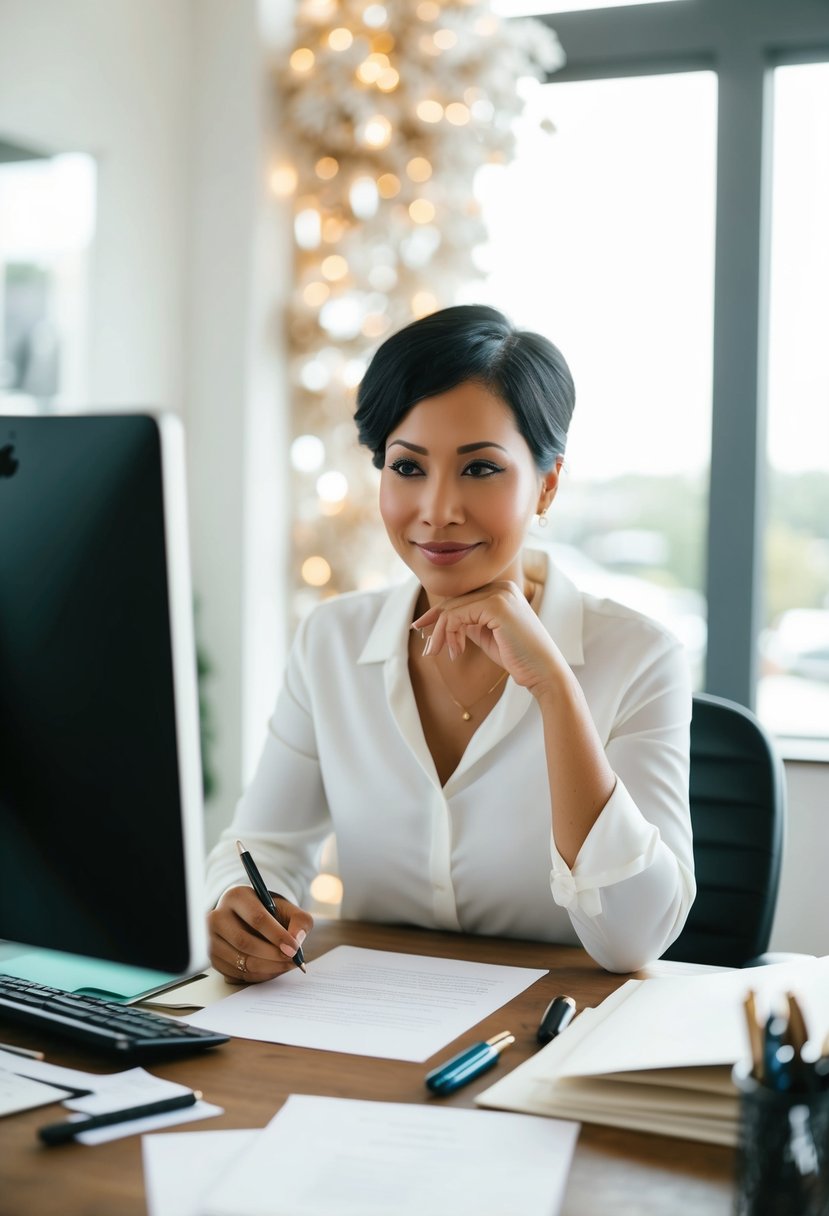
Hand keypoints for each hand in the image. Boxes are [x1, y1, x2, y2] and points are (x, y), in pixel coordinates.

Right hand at [207, 886, 312, 983]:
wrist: (248, 918)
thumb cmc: (270, 913)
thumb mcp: (288, 909)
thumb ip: (299, 921)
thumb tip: (296, 940)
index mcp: (237, 896)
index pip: (257, 918)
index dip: (277, 936)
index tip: (294, 948)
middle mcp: (217, 916)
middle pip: (245, 942)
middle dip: (272, 955)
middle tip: (291, 961)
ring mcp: (210, 938)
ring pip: (240, 961)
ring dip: (268, 968)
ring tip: (285, 966)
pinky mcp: (211, 958)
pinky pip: (236, 973)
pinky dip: (258, 975)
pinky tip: (272, 969)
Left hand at [413, 579, 563, 696]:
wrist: (543, 673)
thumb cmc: (517, 657)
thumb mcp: (487, 635)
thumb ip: (470, 623)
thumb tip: (444, 620)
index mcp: (502, 591)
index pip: (462, 599)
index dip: (439, 615)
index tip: (423, 630)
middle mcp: (502, 587)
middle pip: (455, 602)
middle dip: (434, 624)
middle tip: (426, 648)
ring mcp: (500, 594)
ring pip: (453, 609)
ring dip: (440, 634)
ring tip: (437, 654)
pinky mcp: (497, 605)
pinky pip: (458, 616)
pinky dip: (450, 635)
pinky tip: (456, 652)